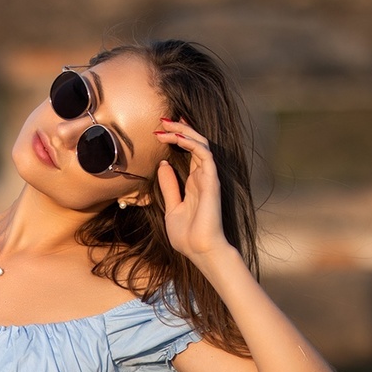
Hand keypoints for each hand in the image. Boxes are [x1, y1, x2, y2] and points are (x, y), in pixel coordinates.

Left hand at [154, 118, 235, 263]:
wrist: (200, 251)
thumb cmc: (188, 236)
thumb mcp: (171, 208)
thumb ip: (169, 187)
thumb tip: (163, 166)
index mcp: (194, 183)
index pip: (189, 152)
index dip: (177, 138)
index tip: (159, 130)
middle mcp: (202, 177)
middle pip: (194, 143)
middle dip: (179, 129)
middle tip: (162, 120)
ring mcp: (208, 178)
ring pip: (200, 144)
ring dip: (183, 131)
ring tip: (165, 125)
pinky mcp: (211, 181)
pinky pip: (204, 154)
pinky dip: (191, 143)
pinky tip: (176, 138)